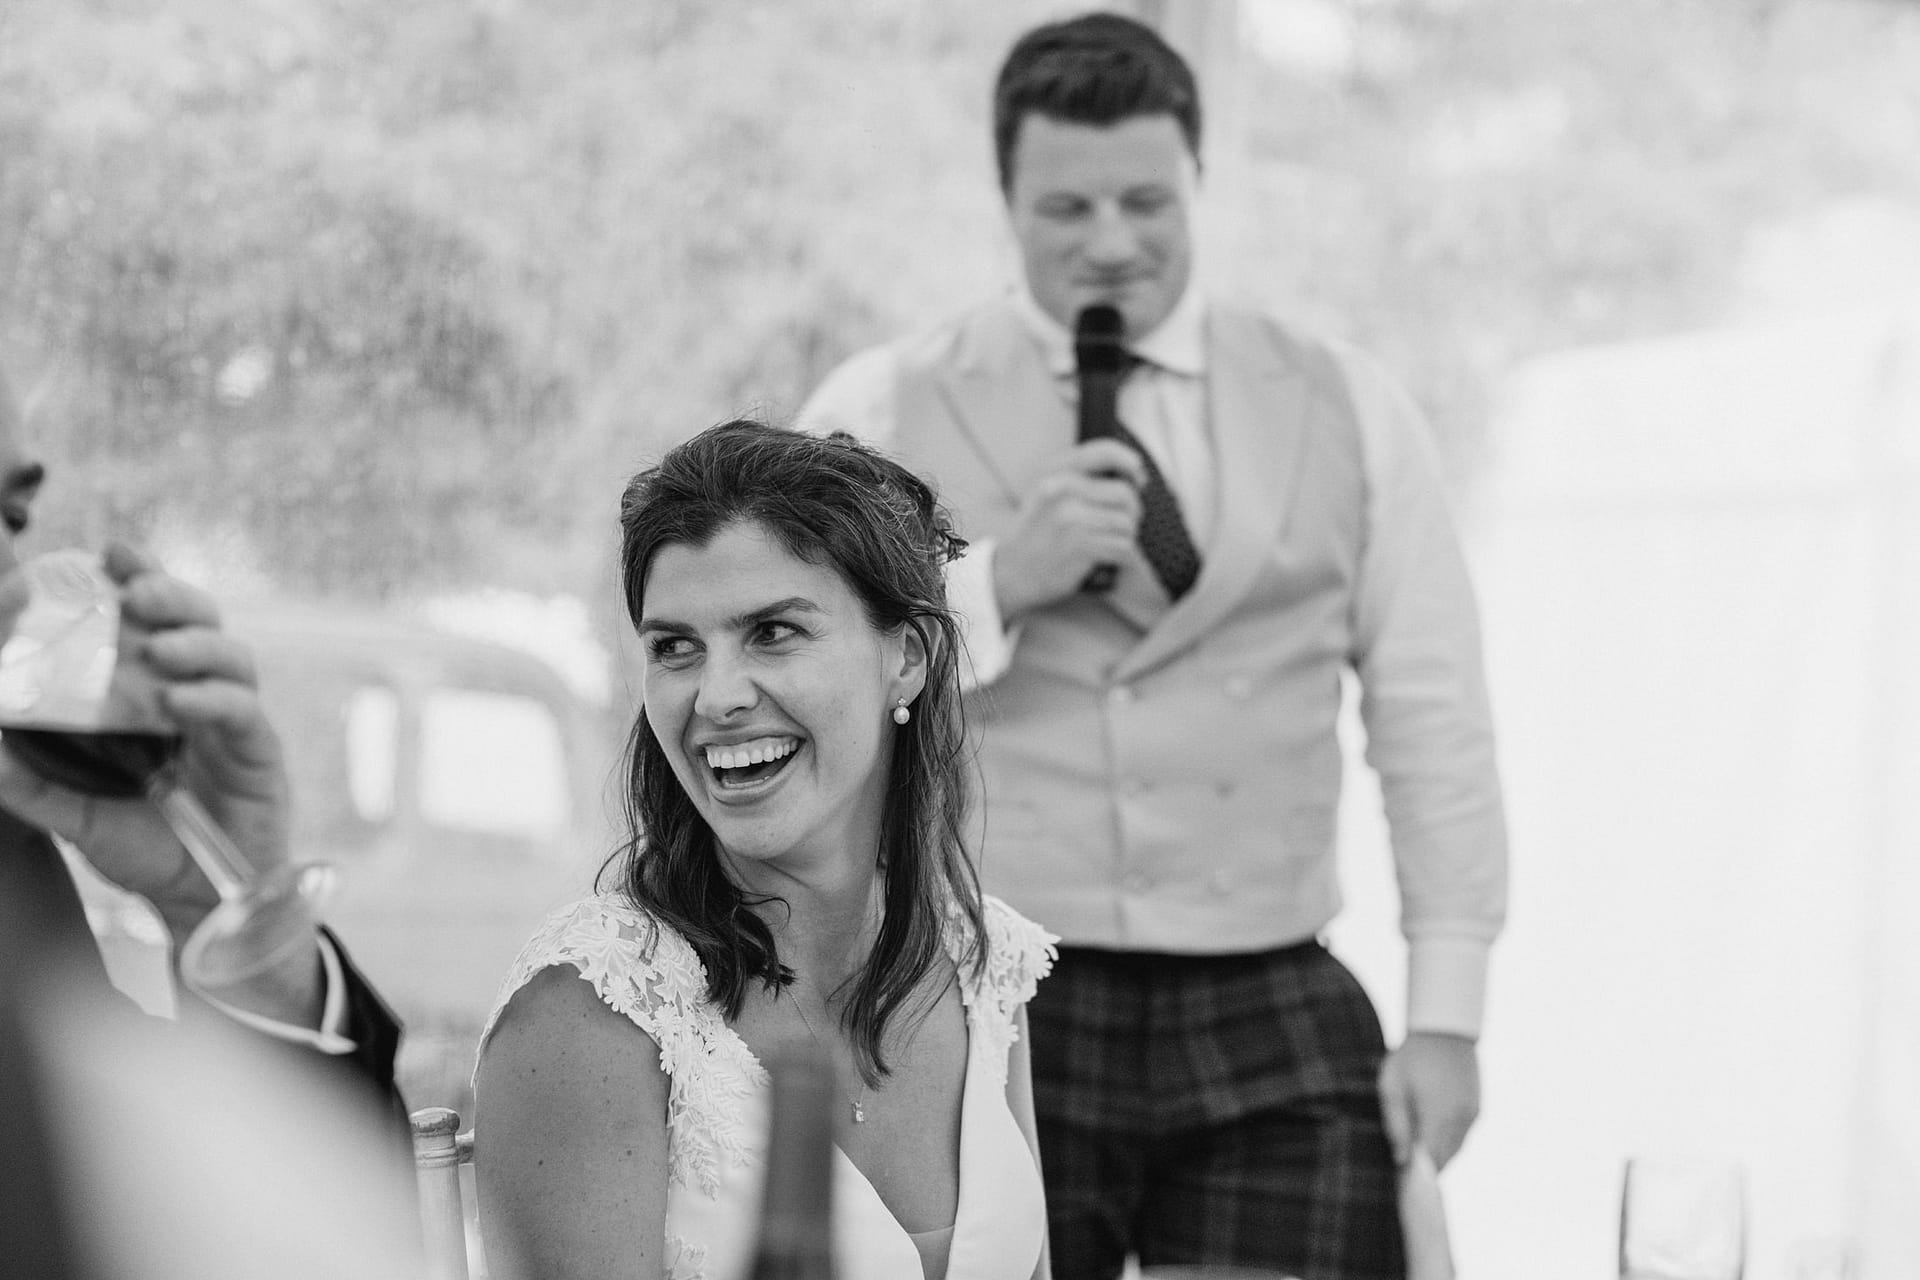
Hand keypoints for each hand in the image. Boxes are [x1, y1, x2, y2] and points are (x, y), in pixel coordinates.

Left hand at [0, 545, 291, 939]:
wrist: (197, 903)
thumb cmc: (143, 848)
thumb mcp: (70, 812)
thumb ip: (29, 781)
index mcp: (157, 692)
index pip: (153, 620)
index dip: (139, 576)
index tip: (110, 550)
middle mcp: (199, 695)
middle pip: (201, 621)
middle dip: (172, 594)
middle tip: (138, 591)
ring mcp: (233, 720)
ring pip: (232, 655)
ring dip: (198, 643)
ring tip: (162, 650)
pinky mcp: (258, 751)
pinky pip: (244, 711)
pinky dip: (216, 699)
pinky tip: (181, 702)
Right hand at [992, 439, 1146, 621]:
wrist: (1013, 571)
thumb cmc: (1038, 532)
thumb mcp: (1048, 492)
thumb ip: (1083, 478)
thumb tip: (1137, 477)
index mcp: (1054, 471)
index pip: (1104, 452)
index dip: (1129, 462)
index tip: (1139, 477)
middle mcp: (1062, 489)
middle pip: (1125, 493)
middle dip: (1132, 512)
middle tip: (1120, 524)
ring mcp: (1071, 517)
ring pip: (1127, 523)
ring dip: (1127, 537)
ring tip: (1110, 542)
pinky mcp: (1080, 545)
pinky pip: (1123, 547)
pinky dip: (1123, 556)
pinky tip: (1108, 558)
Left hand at [1377, 1030, 1480, 1170]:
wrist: (1445, 1030)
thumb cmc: (1411, 1057)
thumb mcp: (1392, 1087)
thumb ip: (1395, 1124)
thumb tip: (1400, 1158)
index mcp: (1437, 1116)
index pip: (1429, 1161)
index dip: (1416, 1176)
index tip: (1402, 1182)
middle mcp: (1459, 1120)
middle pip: (1444, 1160)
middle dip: (1426, 1169)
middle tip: (1406, 1171)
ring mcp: (1471, 1115)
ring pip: (1455, 1150)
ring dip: (1438, 1156)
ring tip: (1418, 1154)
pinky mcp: (1477, 1109)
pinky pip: (1462, 1136)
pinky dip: (1449, 1141)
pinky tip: (1433, 1135)